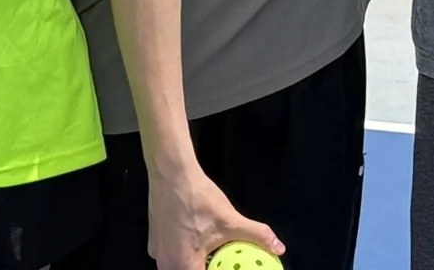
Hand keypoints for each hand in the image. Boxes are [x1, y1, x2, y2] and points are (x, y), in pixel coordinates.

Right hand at [147, 163, 285, 269]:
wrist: (172, 174)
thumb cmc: (199, 199)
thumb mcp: (231, 220)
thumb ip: (256, 236)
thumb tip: (279, 247)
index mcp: (184, 266)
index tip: (229, 267)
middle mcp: (166, 264)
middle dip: (207, 267)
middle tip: (221, 262)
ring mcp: (158, 253)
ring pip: (178, 267)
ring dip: (195, 263)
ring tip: (211, 255)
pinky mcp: (154, 242)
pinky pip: (170, 256)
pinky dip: (183, 254)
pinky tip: (195, 240)